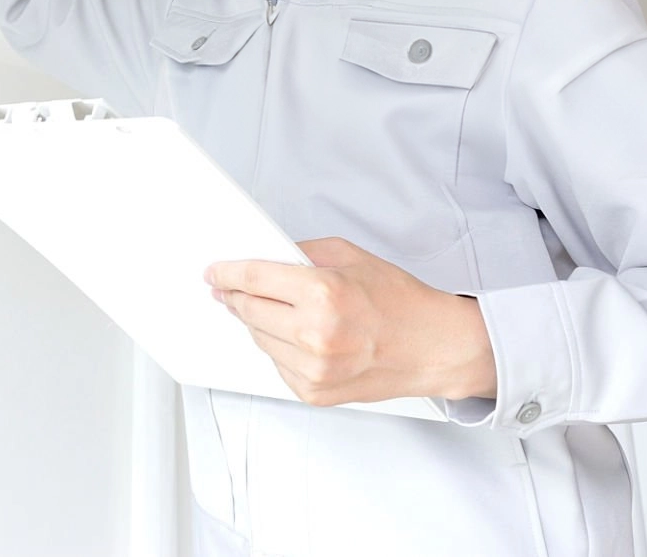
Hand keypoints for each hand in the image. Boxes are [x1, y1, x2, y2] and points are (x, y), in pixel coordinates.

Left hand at [206, 237, 496, 406]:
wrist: (432, 347)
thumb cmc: (398, 302)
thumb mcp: (349, 256)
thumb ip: (301, 254)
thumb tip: (263, 258)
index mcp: (323, 294)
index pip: (254, 280)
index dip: (227, 273)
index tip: (214, 273)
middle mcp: (315, 335)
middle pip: (249, 311)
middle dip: (235, 297)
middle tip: (229, 289)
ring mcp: (314, 369)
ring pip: (259, 339)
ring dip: (257, 322)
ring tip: (272, 310)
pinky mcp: (315, 393)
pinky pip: (277, 365)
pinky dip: (279, 348)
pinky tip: (296, 336)